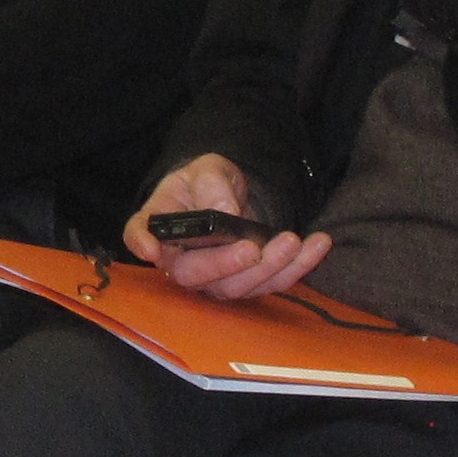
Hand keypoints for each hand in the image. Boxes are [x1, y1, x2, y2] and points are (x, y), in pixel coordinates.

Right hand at [126, 153, 330, 300]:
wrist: (231, 196)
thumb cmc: (207, 183)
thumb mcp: (207, 168)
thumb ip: (212, 184)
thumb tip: (226, 212)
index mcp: (161, 228)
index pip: (139, 236)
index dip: (142, 245)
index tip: (152, 250)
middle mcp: (181, 259)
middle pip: (193, 275)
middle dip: (225, 265)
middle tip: (253, 246)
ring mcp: (215, 278)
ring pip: (236, 288)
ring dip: (268, 269)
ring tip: (292, 240)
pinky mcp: (247, 282)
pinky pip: (271, 284)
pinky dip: (298, 267)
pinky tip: (318, 245)